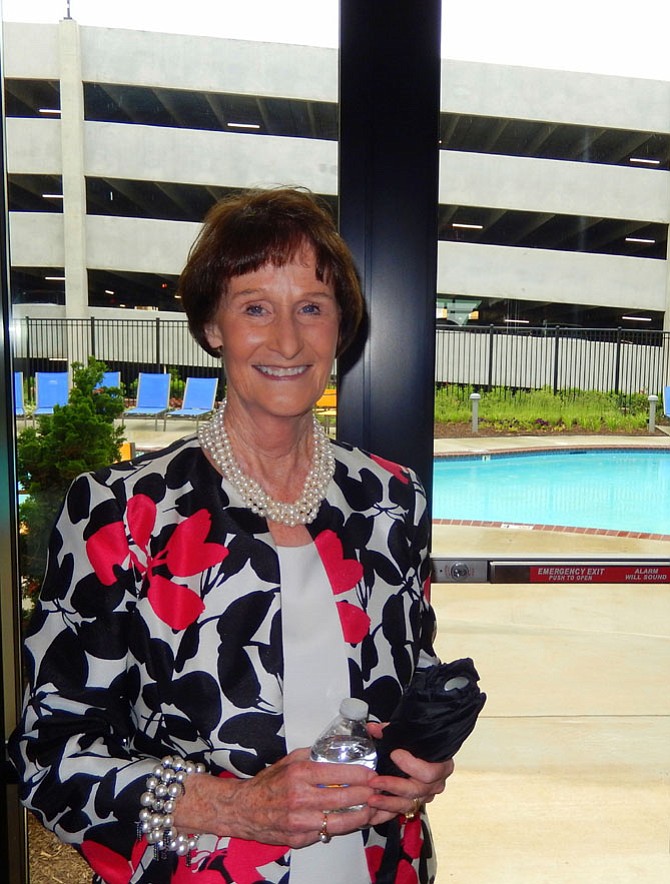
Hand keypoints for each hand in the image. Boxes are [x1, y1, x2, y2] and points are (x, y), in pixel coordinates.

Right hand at [177, 748, 380, 847]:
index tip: (373, 773)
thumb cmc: (267, 783)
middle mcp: (301, 799)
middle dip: (367, 794)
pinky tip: (353, 822)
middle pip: (344, 798)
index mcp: (299, 774)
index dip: (361, 774)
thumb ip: (313, 755)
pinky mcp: (299, 839)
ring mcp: (300, 822)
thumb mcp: (289, 760)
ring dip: (361, 816)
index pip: (339, 773)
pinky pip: (326, 834)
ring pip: (340, 822)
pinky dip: (341, 828)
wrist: (243, 810)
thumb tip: (338, 751)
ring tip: (373, 809)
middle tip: (379, 790)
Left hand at [364, 721, 454, 823]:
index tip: (395, 753)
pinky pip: (401, 812)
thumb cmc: (422, 746)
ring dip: (387, 803)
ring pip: (408, 804)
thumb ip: (391, 731)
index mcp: (441, 766)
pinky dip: (386, 813)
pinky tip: (373, 812)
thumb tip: (373, 728)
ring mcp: (425, 797)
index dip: (411, 765)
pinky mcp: (415, 804)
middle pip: (416, 790)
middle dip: (393, 785)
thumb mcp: (410, 735)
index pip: (429, 772)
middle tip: (374, 781)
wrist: (428, 756)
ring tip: (371, 799)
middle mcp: (435, 785)